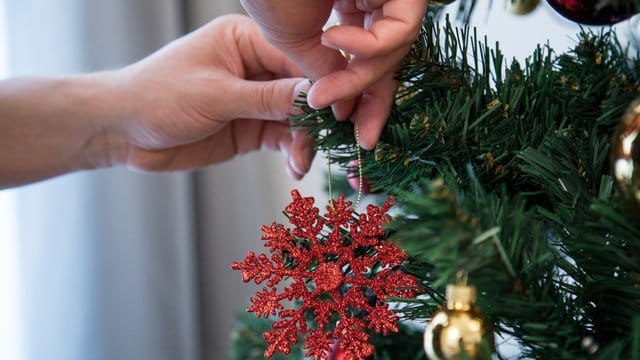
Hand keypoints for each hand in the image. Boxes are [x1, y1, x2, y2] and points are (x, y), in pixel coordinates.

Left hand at [109, 14, 314, 178]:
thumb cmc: (157, 97)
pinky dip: (293, 152)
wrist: (124, 132)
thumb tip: (316, 95)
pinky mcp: (251, 127)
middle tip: (325, 142)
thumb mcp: (215, 96)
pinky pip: (284, 138)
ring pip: (298, 117)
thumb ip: (267, 98)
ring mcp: (255, 99)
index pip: (297, 57)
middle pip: (304, 89)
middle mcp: (256, 66)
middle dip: (317, 116)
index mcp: (245, 40)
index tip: (339, 107)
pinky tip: (295, 167)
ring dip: (305, 140)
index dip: (322, 82)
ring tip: (300, 162)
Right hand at [240, 0, 426, 148]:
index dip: (365, 101)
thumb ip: (324, 71)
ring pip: (397, 49)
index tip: (360, 136)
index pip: (369, 63)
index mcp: (350, 10)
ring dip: (362, 79)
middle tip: (364, 137)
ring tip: (324, 90)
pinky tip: (334, 38)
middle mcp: (373, 1)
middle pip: (391, 60)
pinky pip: (402, 28)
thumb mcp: (295, 40)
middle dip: (376, 102)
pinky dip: (370, 46)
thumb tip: (342, 106)